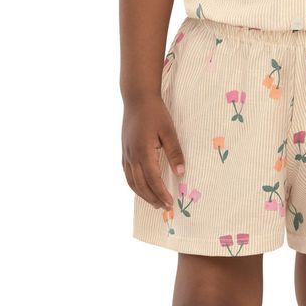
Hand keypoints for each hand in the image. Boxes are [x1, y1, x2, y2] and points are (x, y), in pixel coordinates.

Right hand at [121, 93, 184, 209]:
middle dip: (153, 198)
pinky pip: (127, 173)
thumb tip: (181, 173)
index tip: (170, 204)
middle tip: (165, 208)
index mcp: (143, 152)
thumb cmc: (155, 113)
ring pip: (132, 181)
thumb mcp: (169, 131)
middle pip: (141, 185)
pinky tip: (141, 188)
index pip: (153, 180)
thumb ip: (175, 152)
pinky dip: (134, 185)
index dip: (161, 193)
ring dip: (143, 194)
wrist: (137, 98)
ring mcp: (126, 154)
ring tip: (154, 202)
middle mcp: (132, 156)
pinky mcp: (124, 151)